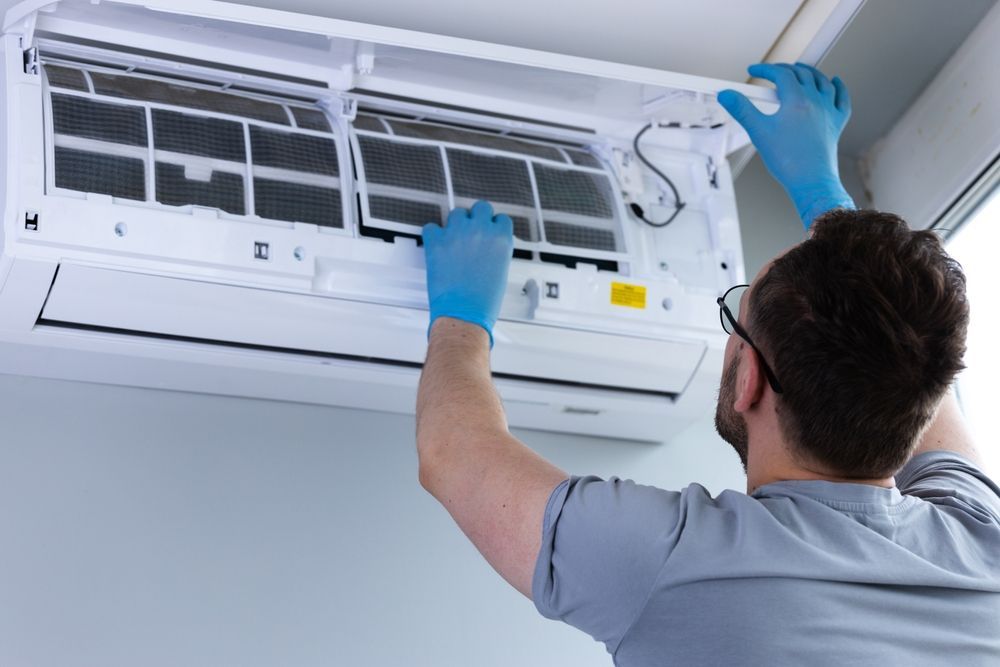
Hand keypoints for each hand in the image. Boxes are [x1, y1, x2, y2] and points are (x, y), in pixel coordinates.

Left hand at [422, 200, 513, 346]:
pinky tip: (438, 246)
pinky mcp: (437, 241)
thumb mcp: (501, 270)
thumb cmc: (484, 300)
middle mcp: (480, 230)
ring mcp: (457, 233)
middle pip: (480, 207)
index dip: (493, 226)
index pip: (500, 218)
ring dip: (455, 224)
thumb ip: (496, 250)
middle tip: (472, 232)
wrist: (464, 313)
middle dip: (476, 218)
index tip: (489, 232)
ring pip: (456, 213)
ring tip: (454, 241)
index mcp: (500, 238)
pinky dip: (433, 235)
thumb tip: (488, 244)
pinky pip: (431, 227)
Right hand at [718, 62, 854, 227]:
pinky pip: (842, 99)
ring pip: (822, 81)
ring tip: (799, 71)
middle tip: (771, 73)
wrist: (811, 180)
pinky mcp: (836, 123)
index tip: (754, 71)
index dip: (764, 70)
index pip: (780, 74)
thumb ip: (742, 109)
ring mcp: (829, 111)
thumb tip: (727, 95)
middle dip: (784, 69)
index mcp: (797, 100)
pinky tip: (834, 82)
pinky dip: (838, 87)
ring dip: (809, 72)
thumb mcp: (758, 132)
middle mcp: (815, 101)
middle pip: (801, 73)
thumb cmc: (788, 160)